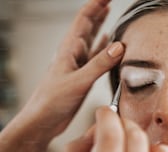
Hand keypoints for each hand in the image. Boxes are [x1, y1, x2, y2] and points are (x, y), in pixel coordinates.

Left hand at [20, 0, 123, 137]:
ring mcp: (79, 64)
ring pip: (92, 40)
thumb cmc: (53, 101)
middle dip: (99, 12)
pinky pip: (95, 57)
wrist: (44, 120)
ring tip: (109, 15)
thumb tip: (119, 46)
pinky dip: (102, 48)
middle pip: (88, 26)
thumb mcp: (79, 81)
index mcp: (70, 49)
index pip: (84, 19)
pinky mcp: (83, 76)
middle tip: (110, 1)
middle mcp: (74, 53)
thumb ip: (99, 64)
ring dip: (101, 27)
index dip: (96, 5)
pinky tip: (108, 44)